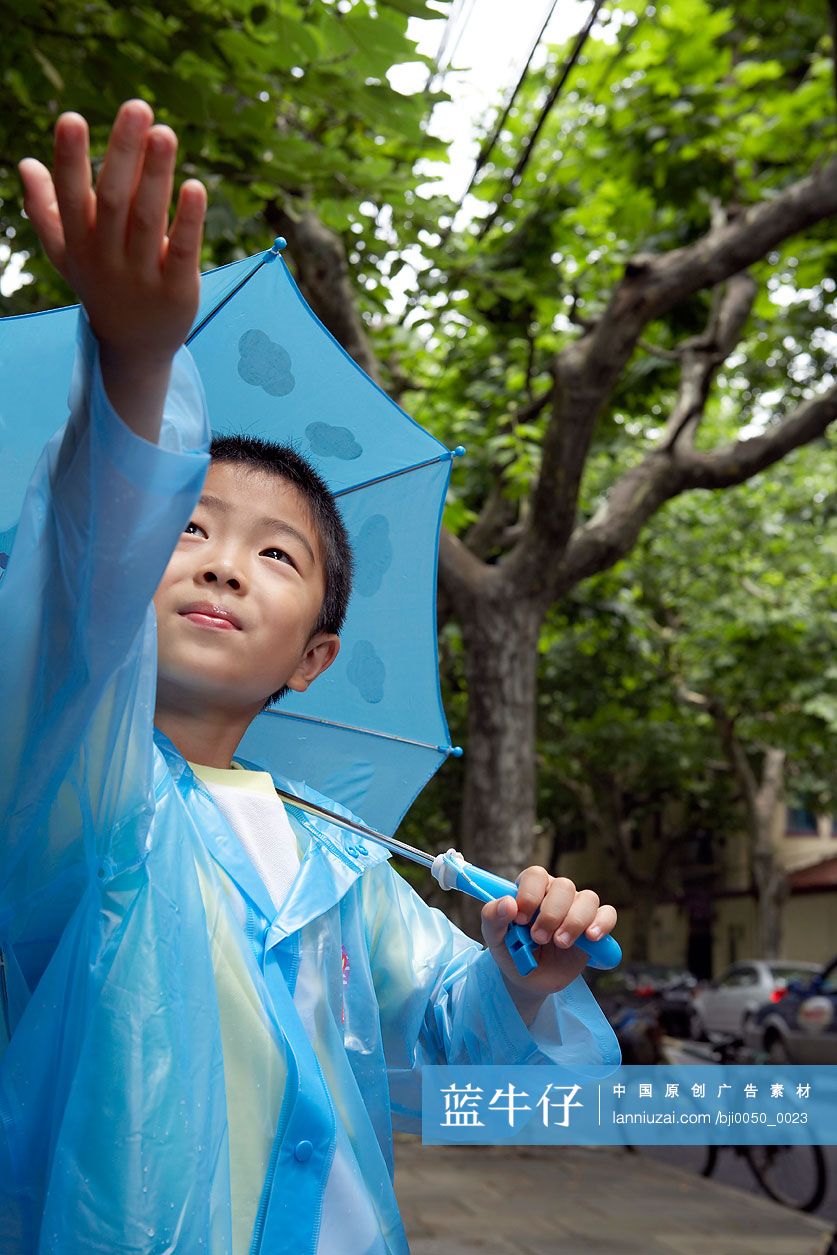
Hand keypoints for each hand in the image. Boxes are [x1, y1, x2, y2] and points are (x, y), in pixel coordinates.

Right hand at [18, 101, 205, 436]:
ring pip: (148, 221)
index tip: (71, 119)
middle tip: (138, 107)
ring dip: (157, 176)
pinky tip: (194, 187)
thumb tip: (25, 164)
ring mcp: (143, 276)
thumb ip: (46, 210)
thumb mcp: (68, 253)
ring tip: (166, 133)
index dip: (70, 159)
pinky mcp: (178, 290)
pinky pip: (183, 252)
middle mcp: (108, 257)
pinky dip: (189, 220)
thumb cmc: (101, 286)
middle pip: (114, 201)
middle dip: (124, 153)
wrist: (134, 348)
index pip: (71, 196)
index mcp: (79, 242)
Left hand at [481, 869, 616, 1020]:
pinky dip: (602, 923)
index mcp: (530, 889)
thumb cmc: (512, 950)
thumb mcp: (495, 938)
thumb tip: (507, 903)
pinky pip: (607, 914)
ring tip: (560, 944)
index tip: (521, 919)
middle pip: (564, 886)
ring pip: (587, 898)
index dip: (530, 894)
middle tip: (538, 938)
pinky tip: (591, 937)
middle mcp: (555, 893)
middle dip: (551, 914)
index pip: (536, 875)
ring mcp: (577, 907)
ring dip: (574, 921)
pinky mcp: (595, 925)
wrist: (530, 979)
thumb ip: (493, 918)